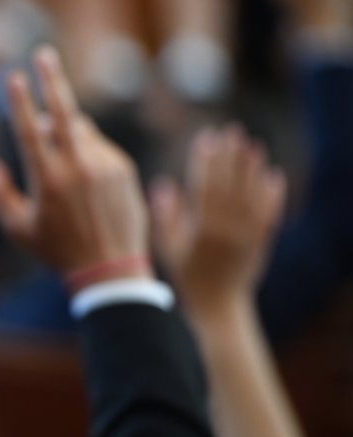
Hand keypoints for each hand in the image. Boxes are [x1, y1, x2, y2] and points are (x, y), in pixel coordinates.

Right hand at [0, 47, 151, 289]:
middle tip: (45, 55)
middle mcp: (77, 166)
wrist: (110, 266)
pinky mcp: (122, 168)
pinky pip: (98, 145)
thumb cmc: (57, 250)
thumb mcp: (18, 228)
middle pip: (63, 111)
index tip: (14, 77)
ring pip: (80, 129)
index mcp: (48, 179)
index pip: (29, 130)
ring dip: (65, 129)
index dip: (19, 102)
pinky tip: (82, 174)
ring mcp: (103, 164)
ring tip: (58, 154)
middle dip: (52, 79)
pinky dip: (85, 148)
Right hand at [150, 126, 286, 314]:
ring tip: (252, 145)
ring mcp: (246, 236)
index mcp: (201, 229)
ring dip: (252, 169)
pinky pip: (269, 214)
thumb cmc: (186, 276)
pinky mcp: (261, 242)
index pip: (203, 186)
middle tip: (231, 132)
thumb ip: (166, 215)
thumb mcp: (168, 247)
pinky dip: (272, 194)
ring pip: (250, 195)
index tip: (206, 138)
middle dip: (229, 157)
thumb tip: (163, 185)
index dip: (204, 161)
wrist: (217, 304)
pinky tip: (273, 175)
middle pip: (229, 185)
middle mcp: (226, 230)